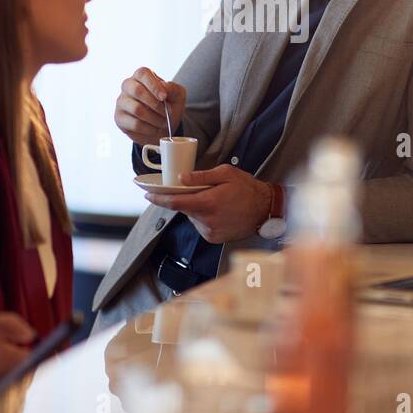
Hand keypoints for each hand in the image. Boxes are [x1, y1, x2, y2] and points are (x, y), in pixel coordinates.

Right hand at [114, 67, 186, 145]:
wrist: (164, 126)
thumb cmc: (169, 105)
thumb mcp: (177, 95)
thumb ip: (172, 88)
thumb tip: (163, 88)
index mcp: (141, 76)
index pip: (142, 74)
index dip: (154, 85)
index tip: (164, 97)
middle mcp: (128, 86)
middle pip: (137, 91)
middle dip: (155, 104)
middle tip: (166, 113)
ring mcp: (122, 102)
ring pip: (136, 109)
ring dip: (154, 118)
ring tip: (163, 122)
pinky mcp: (119, 118)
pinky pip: (134, 124)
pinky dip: (149, 128)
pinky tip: (155, 129)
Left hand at [145, 164, 272, 243]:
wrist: (265, 210)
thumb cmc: (247, 189)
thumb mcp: (225, 174)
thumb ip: (201, 177)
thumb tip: (181, 179)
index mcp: (207, 203)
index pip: (175, 203)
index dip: (159, 199)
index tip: (148, 195)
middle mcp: (206, 220)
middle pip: (184, 209)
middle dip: (185, 199)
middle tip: (202, 191)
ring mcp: (210, 232)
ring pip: (192, 217)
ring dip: (197, 208)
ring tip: (216, 201)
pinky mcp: (213, 238)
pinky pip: (200, 225)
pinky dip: (204, 217)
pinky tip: (219, 212)